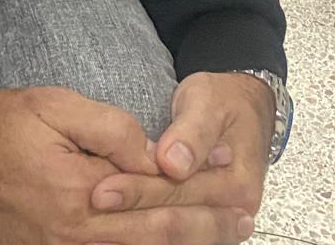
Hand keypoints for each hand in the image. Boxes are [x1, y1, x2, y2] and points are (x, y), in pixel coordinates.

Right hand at [0, 86, 256, 244]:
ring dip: (184, 243)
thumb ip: (110, 129)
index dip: (197, 182)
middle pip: (157, 236)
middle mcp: (75, 236)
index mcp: (80, 193)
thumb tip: (156, 155)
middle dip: (206, 224)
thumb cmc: (0, 125)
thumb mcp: (54, 106)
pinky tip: (168, 243)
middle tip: (244, 213)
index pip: (155, 192)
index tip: (229, 167)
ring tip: (224, 234)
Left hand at [91, 72, 274, 220]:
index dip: (139, 191)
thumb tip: (174, 163)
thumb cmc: (221, 104)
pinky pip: (174, 234)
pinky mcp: (203, 222)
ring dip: (134, 225)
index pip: (180, 192)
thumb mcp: (208, 104)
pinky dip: (145, 230)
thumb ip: (192, 133)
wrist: (241, 110)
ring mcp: (219, 222)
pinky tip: (118, 227)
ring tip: (98, 217)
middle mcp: (232, 211)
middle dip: (131, 209)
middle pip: (174, 217)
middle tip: (93, 200)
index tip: (102, 188)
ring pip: (172, 233)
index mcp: (236, 185)